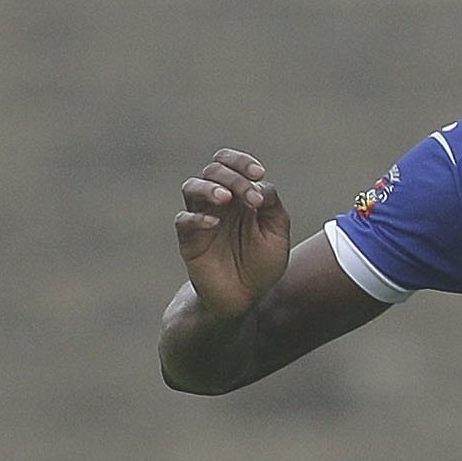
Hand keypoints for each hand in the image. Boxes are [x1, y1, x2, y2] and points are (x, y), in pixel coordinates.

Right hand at [177, 151, 291, 319]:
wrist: (246, 298)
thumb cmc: (262, 264)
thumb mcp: (277, 233)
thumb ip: (272, 205)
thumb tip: (260, 184)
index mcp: (239, 195)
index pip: (230, 163)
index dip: (242, 161)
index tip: (259, 173)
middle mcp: (218, 202)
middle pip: (213, 170)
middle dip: (234, 178)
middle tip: (252, 199)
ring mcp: (201, 219)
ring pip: (191, 187)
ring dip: (209, 188)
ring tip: (226, 199)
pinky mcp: (189, 240)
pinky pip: (184, 220)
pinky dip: (197, 218)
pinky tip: (215, 225)